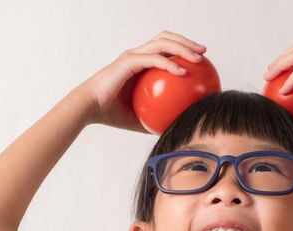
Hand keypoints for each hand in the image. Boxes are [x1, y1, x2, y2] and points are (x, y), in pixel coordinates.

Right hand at [76, 31, 206, 131]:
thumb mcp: (139, 119)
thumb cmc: (111, 114)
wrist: (89, 108)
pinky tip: (183, 72)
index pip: (163, 48)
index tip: (199, 59)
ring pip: (162, 43)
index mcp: (139, 64)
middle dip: (186, 42)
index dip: (181, 49)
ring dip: (183, 47)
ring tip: (198, 57)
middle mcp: (137, 55)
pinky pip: (154, 59)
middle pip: (166, 39)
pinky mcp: (128, 61)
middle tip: (203, 52)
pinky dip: (169, 63)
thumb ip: (156, 119)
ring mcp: (133, 56)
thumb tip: (174, 129)